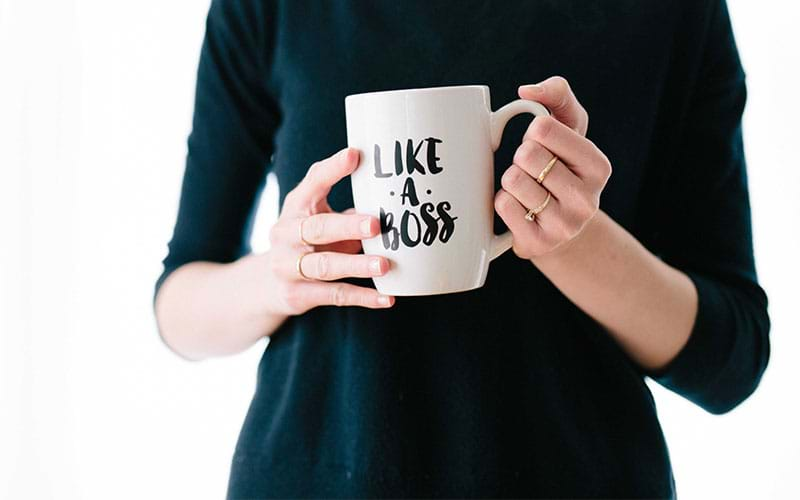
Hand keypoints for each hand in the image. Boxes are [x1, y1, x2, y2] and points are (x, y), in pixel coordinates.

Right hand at [267, 147, 394, 314]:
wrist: (266, 284)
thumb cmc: (307, 242)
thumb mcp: (319, 218)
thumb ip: (347, 210)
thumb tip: (395, 199)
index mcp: (296, 207)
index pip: (312, 183)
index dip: (332, 169)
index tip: (355, 155)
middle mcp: (286, 234)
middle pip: (317, 228)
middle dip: (347, 226)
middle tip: (376, 224)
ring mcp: (287, 266)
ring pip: (325, 266)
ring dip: (356, 265)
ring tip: (384, 265)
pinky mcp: (297, 295)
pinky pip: (334, 295)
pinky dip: (362, 297)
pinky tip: (387, 298)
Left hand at [494, 76, 611, 258]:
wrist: (559, 227)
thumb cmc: (561, 167)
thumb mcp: (568, 127)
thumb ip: (557, 94)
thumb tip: (526, 91)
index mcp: (598, 166)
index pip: (543, 129)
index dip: (533, 132)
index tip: (543, 145)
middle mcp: (587, 199)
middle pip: (526, 155)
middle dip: (521, 157)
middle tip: (533, 170)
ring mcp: (564, 226)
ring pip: (513, 180)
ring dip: (510, 181)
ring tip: (527, 190)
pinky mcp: (538, 244)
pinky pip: (503, 205)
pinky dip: (502, 201)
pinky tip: (519, 209)